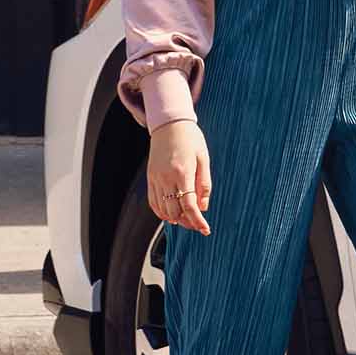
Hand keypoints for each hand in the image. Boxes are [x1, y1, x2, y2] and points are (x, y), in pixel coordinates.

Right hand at [147, 119, 211, 233]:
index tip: (205, 229)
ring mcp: (155, 178)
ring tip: (187, 219)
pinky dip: (162, 212)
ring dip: (175, 218)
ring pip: (162, 209)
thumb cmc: (191, 140)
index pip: (189, 205)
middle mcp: (166, 177)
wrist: (169, 124)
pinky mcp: (150, 178)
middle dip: (187, 222)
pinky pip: (153, 202)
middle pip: (174, 211)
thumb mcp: (203, 159)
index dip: (197, 220)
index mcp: (182, 172)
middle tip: (198, 224)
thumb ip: (204, 185)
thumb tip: (203, 208)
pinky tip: (172, 214)